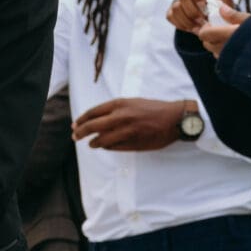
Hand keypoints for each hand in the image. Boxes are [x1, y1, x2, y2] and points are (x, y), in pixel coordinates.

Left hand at [71, 96, 194, 150]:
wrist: (175, 118)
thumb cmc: (154, 109)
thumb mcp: (132, 102)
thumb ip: (115, 109)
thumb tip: (97, 119)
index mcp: (120, 104)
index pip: (93, 112)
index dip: (81, 120)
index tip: (75, 124)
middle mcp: (121, 117)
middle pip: (93, 126)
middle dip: (81, 132)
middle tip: (75, 137)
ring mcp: (127, 131)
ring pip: (102, 140)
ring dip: (93, 143)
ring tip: (91, 144)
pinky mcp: (134, 143)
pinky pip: (114, 147)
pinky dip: (107, 147)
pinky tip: (106, 146)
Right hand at [168, 0, 246, 56]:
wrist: (215, 23)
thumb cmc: (223, 10)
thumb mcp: (227, 1)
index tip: (205, 6)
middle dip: (193, 11)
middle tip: (204, 21)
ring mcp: (179, 0)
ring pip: (176, 7)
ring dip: (187, 20)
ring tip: (199, 28)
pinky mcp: (172, 11)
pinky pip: (170, 16)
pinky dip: (181, 24)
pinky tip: (192, 28)